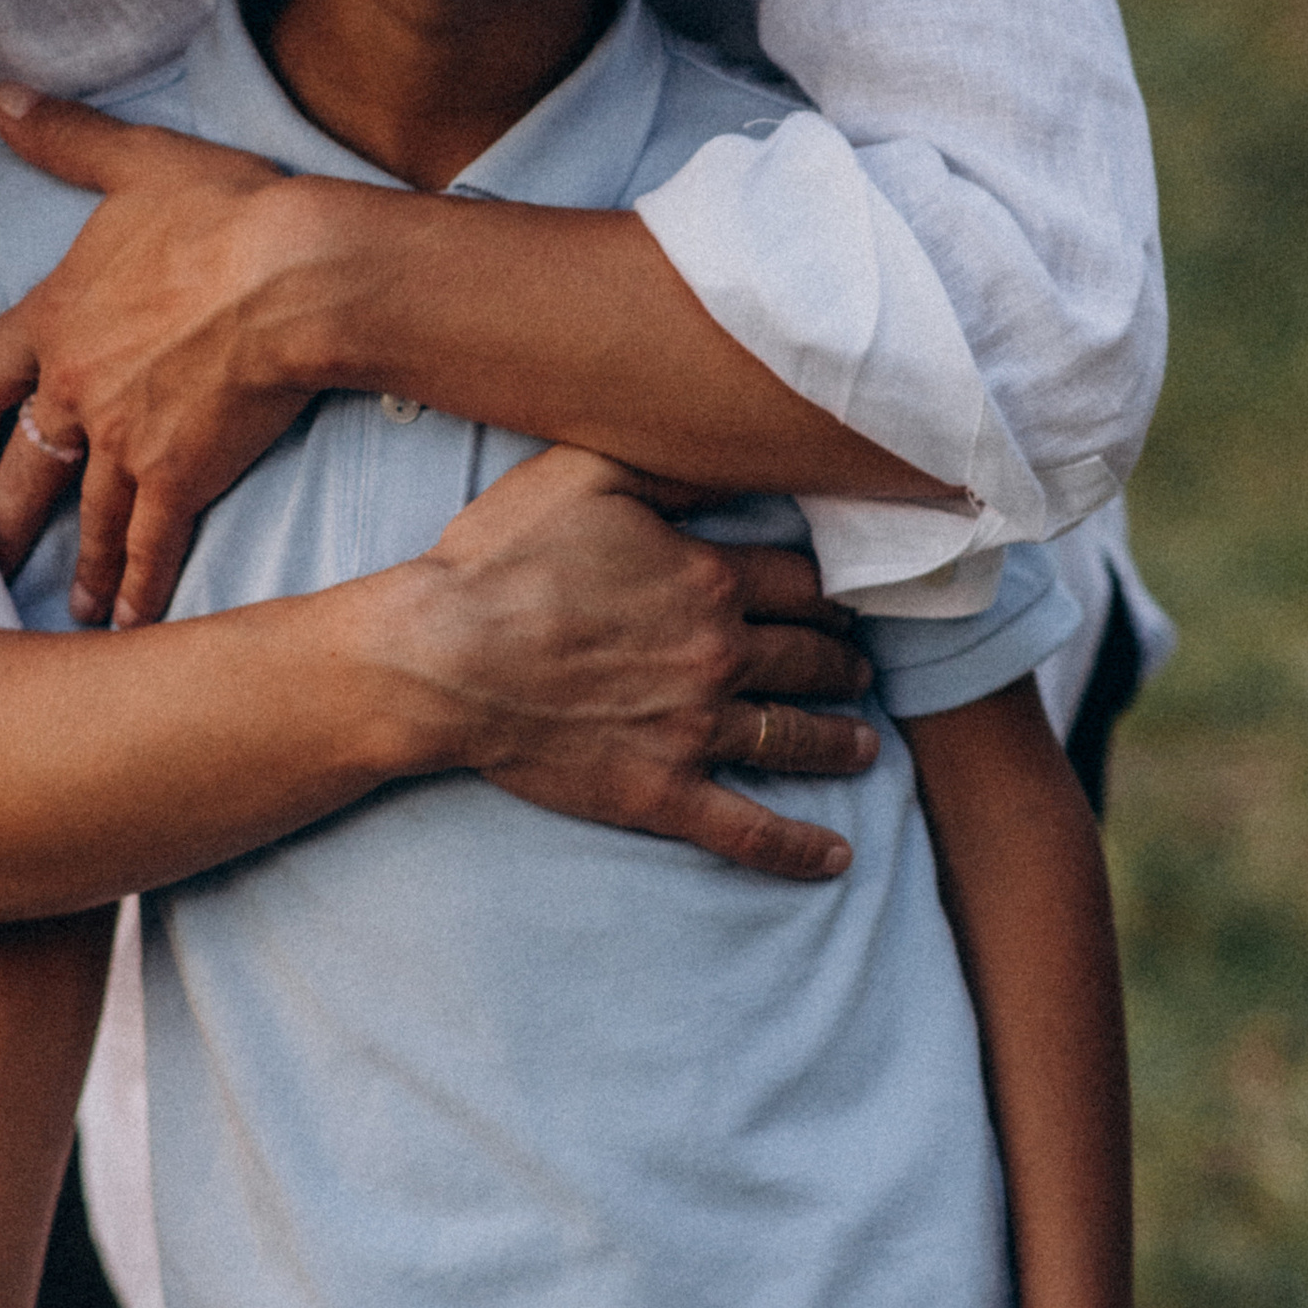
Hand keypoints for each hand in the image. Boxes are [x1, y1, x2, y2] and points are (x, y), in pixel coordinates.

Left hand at [0, 95, 325, 631]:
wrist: (292, 272)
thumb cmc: (223, 212)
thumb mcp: (138, 161)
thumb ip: (67, 137)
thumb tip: (2, 98)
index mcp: (55, 318)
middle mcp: (75, 389)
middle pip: (19, 468)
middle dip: (1, 517)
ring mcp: (124, 439)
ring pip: (84, 515)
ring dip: (75, 564)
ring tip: (69, 607)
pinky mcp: (180, 475)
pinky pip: (149, 544)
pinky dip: (138, 587)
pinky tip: (130, 626)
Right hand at [408, 447, 878, 883]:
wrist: (443, 660)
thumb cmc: (500, 561)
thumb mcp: (583, 474)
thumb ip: (665, 462)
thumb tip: (727, 451)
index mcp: (708, 578)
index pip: (799, 584)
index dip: (824, 591)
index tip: (837, 601)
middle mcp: (718, 655)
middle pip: (809, 659)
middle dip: (841, 662)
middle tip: (858, 669)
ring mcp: (694, 729)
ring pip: (795, 737)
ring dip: (839, 740)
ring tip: (864, 744)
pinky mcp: (661, 791)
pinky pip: (747, 829)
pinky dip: (797, 847)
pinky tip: (835, 856)